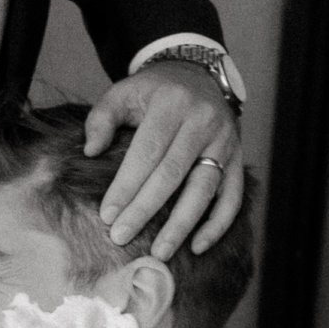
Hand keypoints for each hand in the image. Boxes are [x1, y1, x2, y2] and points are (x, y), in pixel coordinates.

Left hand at [87, 57, 242, 257]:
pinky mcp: (237, 159)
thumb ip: (102, 118)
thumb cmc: (155, 91)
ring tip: (160, 252)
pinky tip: (197, 246)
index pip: (147, 152)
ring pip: (204, 189)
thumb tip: (91, 151)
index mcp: (172, 104)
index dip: (127, 186)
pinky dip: (217, 224)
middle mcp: (202, 122)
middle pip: (172, 174)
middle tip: (121, 237)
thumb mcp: (124, 91)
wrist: (199, 75)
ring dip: (182, 225)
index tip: (108, 215)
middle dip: (146, 210)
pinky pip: (232, 197)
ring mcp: (224, 142)